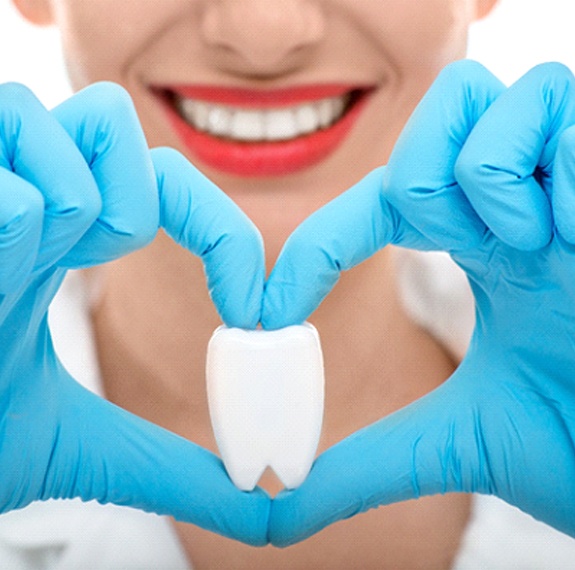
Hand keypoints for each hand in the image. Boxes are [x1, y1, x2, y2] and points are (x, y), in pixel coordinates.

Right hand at [0, 83, 268, 544]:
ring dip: (48, 230)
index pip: (162, 184)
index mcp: (59, 239)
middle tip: (77, 271)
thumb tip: (263, 503)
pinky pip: (11, 193)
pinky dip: (8, 233)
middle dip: (122, 209)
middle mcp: (15, 186)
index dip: (225, 237)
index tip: (251, 311)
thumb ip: (171, 467)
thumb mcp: (80, 449)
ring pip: (57, 138)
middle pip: (110, 119)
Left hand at [264, 60, 574, 544]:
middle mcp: (522, 198)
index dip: (315, 248)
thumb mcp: (457, 440)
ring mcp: (570, 175)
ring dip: (482, 176)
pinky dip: (553, 174)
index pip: (380, 203)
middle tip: (459, 247)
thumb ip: (368, 461)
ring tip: (529, 247)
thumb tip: (278, 504)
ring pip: (484, 95)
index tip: (268, 310)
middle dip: (418, 176)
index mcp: (483, 246)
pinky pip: (562, 110)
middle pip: (440, 107)